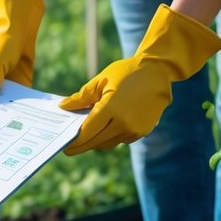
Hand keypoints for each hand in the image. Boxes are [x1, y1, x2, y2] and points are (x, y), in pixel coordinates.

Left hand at [58, 5, 220, 154]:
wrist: (157, 72)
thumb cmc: (126, 72)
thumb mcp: (101, 80)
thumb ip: (81, 97)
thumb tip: (63, 106)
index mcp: (111, 108)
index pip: (87, 131)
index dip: (75, 141)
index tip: (65, 146)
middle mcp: (124, 122)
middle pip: (96, 141)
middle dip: (82, 146)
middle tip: (70, 148)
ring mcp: (135, 129)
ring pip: (109, 143)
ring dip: (96, 142)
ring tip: (85, 139)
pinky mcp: (143, 131)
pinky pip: (121, 139)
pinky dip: (111, 137)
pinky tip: (104, 131)